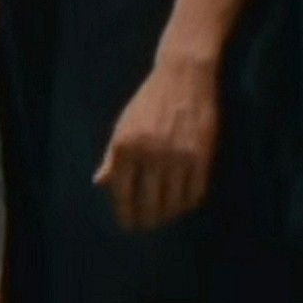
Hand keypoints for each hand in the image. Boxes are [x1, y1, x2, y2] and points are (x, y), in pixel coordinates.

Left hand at [94, 53, 218, 232]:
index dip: (125, 213)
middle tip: (147, 225)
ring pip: (174, 201)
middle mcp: (151, 154)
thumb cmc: (147, 102)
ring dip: (168, 214)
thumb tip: (100, 183)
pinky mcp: (202, 155)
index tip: (128, 224)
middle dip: (147, 219)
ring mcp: (178, 156)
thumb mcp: (122, 127)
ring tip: (165, 216)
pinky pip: (195, 190)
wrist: (183, 77)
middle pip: (149, 202)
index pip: (123, 193)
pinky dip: (188, 202)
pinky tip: (183, 204)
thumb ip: (112, 157)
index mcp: (126, 147)